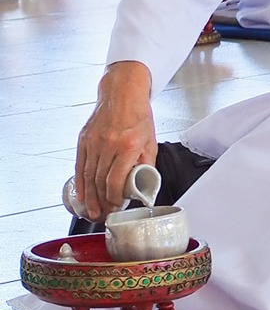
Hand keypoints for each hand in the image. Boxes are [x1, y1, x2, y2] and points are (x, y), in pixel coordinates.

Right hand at [74, 62, 156, 221]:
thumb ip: (147, 165)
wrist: (122, 94)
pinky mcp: (83, 140)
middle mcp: (109, 145)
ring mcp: (93, 142)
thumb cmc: (139, 117)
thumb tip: (145, 186)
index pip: (116, 181)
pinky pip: (79, 166)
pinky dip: (80, 183)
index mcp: (128, 146)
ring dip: (89, 198)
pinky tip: (81, 196)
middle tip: (103, 215)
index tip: (117, 207)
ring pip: (88, 177)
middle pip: (100, 182)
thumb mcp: (151, 141)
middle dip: (101, 202)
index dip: (115, 198)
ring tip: (92, 211)